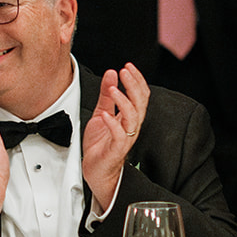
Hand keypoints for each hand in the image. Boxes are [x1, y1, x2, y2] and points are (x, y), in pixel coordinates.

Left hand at [82, 64, 148, 210]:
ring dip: (124, 101)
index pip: (140, 95)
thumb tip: (111, 73)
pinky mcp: (116, 149)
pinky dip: (113, 124)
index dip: (137, 80)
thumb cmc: (100, 144)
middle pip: (140, 103)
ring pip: (133, 117)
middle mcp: (131, 126)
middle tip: (125, 71)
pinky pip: (118, 136)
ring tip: (114, 89)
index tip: (128, 66)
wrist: (95, 169)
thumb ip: (106, 94)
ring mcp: (125, 138)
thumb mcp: (101, 112)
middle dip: (134, 85)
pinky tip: (105, 114)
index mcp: (129, 117)